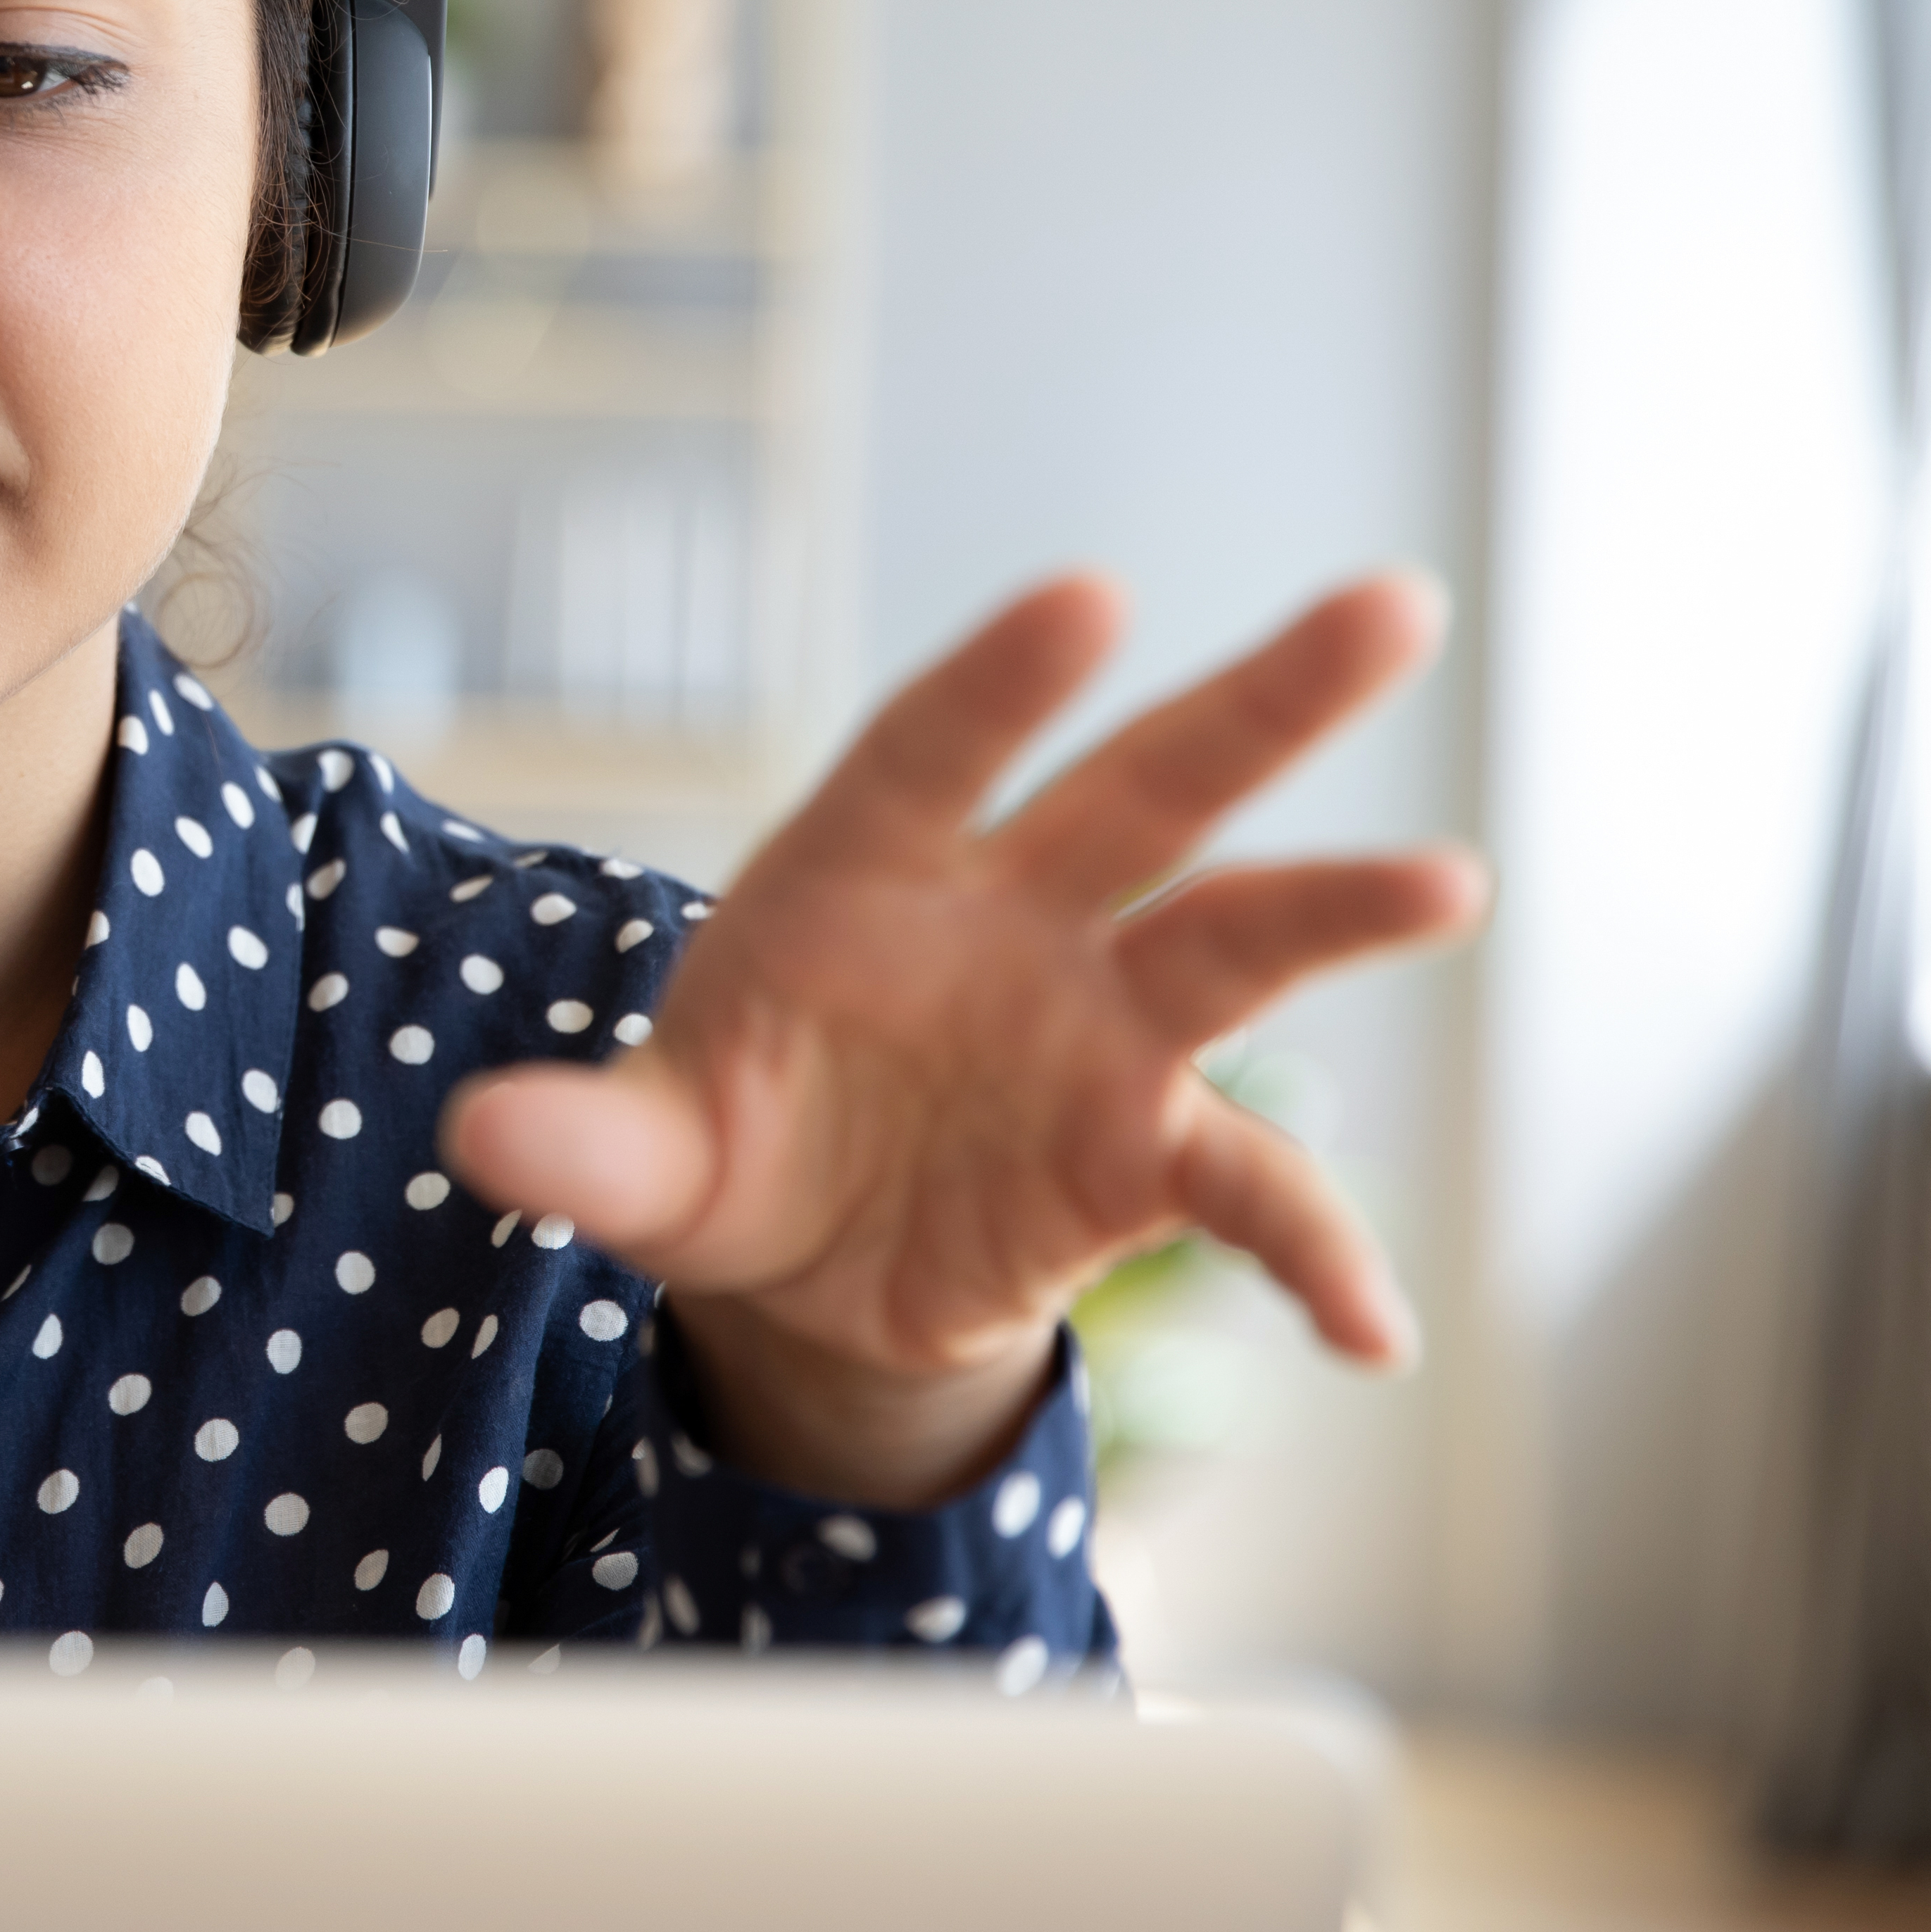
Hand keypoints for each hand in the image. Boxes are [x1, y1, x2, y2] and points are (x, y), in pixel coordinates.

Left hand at [440, 573, 1481, 1504]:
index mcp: (865, 875)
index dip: (1003, 679)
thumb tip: (482, 1145)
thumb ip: (581, 1146)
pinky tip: (1375, 1333)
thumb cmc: (719, 1146)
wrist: (800, 1262)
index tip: (1088, 598)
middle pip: (1145, 791)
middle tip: (1394, 608)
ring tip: (1448, 880)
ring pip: (1233, 944)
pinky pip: (1250, 1192)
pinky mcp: (1142, 1150)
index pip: (936, 750)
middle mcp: (1008, 921)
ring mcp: (1094, 1028)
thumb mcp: (639, 1158)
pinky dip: (1315, 1253)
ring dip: (1338, 908)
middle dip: (1262, 702)